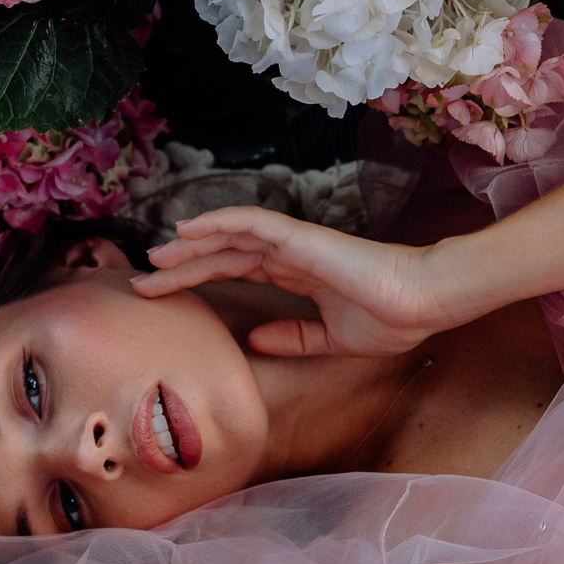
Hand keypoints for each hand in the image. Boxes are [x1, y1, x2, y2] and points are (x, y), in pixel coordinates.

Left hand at [131, 208, 464, 357]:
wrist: (422, 302)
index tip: (164, 296)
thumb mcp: (331, 340)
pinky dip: (218, 222)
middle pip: (222, 254)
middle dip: (181, 268)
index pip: (235, 271)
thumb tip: (255, 341)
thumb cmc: (389, 319)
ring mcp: (293, 242)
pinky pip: (251, 222)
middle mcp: (289, 254)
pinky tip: (187, 230)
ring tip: (154, 260)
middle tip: (142, 282)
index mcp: (296, 275)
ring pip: (228, 236)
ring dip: (189, 246)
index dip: (198, 279)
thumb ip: (294, 337)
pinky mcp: (300, 237)